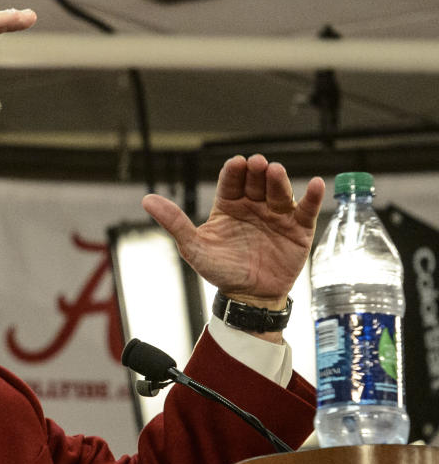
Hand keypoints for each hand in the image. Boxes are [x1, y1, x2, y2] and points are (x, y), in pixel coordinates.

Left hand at [143, 154, 324, 309]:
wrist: (247, 298)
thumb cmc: (220, 271)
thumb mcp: (193, 247)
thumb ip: (174, 222)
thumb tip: (147, 200)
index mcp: (229, 206)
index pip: (231, 182)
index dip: (234, 172)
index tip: (235, 164)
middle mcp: (254, 206)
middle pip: (257, 182)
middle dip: (257, 172)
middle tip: (257, 164)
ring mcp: (277, 216)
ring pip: (279, 192)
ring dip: (280, 180)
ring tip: (276, 172)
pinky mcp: (298, 229)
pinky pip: (307, 210)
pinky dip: (313, 197)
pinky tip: (315, 185)